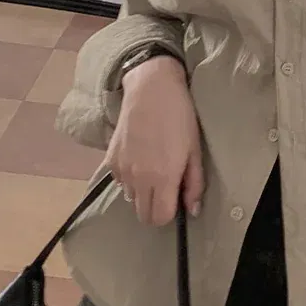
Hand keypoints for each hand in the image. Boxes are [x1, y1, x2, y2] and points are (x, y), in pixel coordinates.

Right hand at [107, 55, 204, 225]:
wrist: (150, 87)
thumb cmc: (178, 116)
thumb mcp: (194, 150)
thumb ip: (194, 184)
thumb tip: (192, 210)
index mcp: (162, 178)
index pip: (160, 218)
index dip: (169, 214)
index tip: (174, 201)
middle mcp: (139, 179)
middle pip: (143, 215)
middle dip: (154, 209)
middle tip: (164, 191)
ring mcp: (123, 170)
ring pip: (131, 199)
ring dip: (142, 193)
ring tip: (151, 170)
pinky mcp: (111, 159)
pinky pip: (121, 182)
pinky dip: (129, 179)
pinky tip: (139, 159)